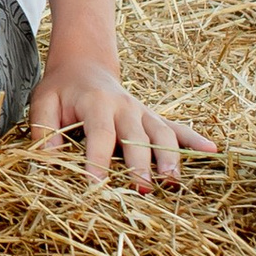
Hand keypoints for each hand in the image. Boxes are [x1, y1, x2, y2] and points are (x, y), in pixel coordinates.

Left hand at [30, 55, 215, 192]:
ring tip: (173, 181)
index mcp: (96, 101)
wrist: (85, 66)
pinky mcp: (153, 118)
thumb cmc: (61, 89)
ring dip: (170, 157)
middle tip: (142, 189)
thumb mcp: (43, 103)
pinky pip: (176, 128)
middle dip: (140, 163)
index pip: (99, 132)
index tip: (96, 185)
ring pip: (161, 133)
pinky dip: (193, 140)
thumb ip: (44, 130)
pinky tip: (212, 152)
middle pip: (136, 135)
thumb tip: (47, 162)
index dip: (98, 159)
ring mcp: (143, 111)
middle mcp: (125, 105)